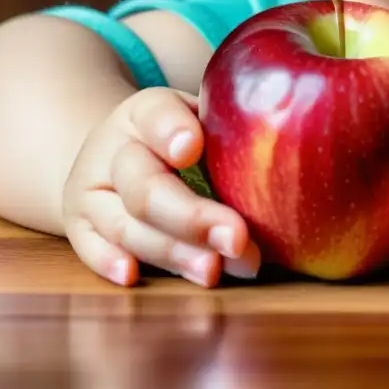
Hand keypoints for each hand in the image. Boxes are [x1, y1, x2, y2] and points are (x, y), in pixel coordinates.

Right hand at [62, 87, 260, 286]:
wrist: (115, 155)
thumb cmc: (181, 140)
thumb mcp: (202, 120)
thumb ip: (236, 133)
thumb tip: (309, 160)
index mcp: (146, 112)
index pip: (155, 114)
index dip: (172, 130)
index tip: (193, 148)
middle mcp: (114, 149)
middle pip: (147, 187)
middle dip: (193, 218)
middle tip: (237, 239)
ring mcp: (92, 190)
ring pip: (126, 225)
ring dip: (172, 252)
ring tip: (215, 271)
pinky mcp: (80, 227)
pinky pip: (88, 247)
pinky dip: (108, 261)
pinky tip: (132, 276)